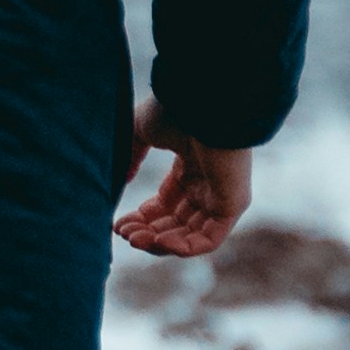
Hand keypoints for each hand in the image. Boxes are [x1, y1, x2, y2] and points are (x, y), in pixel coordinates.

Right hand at [114, 101, 253, 258]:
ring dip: (160, 243)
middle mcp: (206, 184)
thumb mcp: (141, 132)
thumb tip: (120, 180)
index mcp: (189, 167)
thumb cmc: (174, 110)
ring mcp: (221, 196)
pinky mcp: (233, 205)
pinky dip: (183, 247)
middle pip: (174, 222)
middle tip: (124, 235)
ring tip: (136, 240)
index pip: (165, 205)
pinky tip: (159, 242)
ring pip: (189, 235)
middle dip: (147, 232)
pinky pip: (209, 239)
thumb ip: (130, 157)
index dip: (141, 218)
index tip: (117, 224)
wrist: (203, 102)